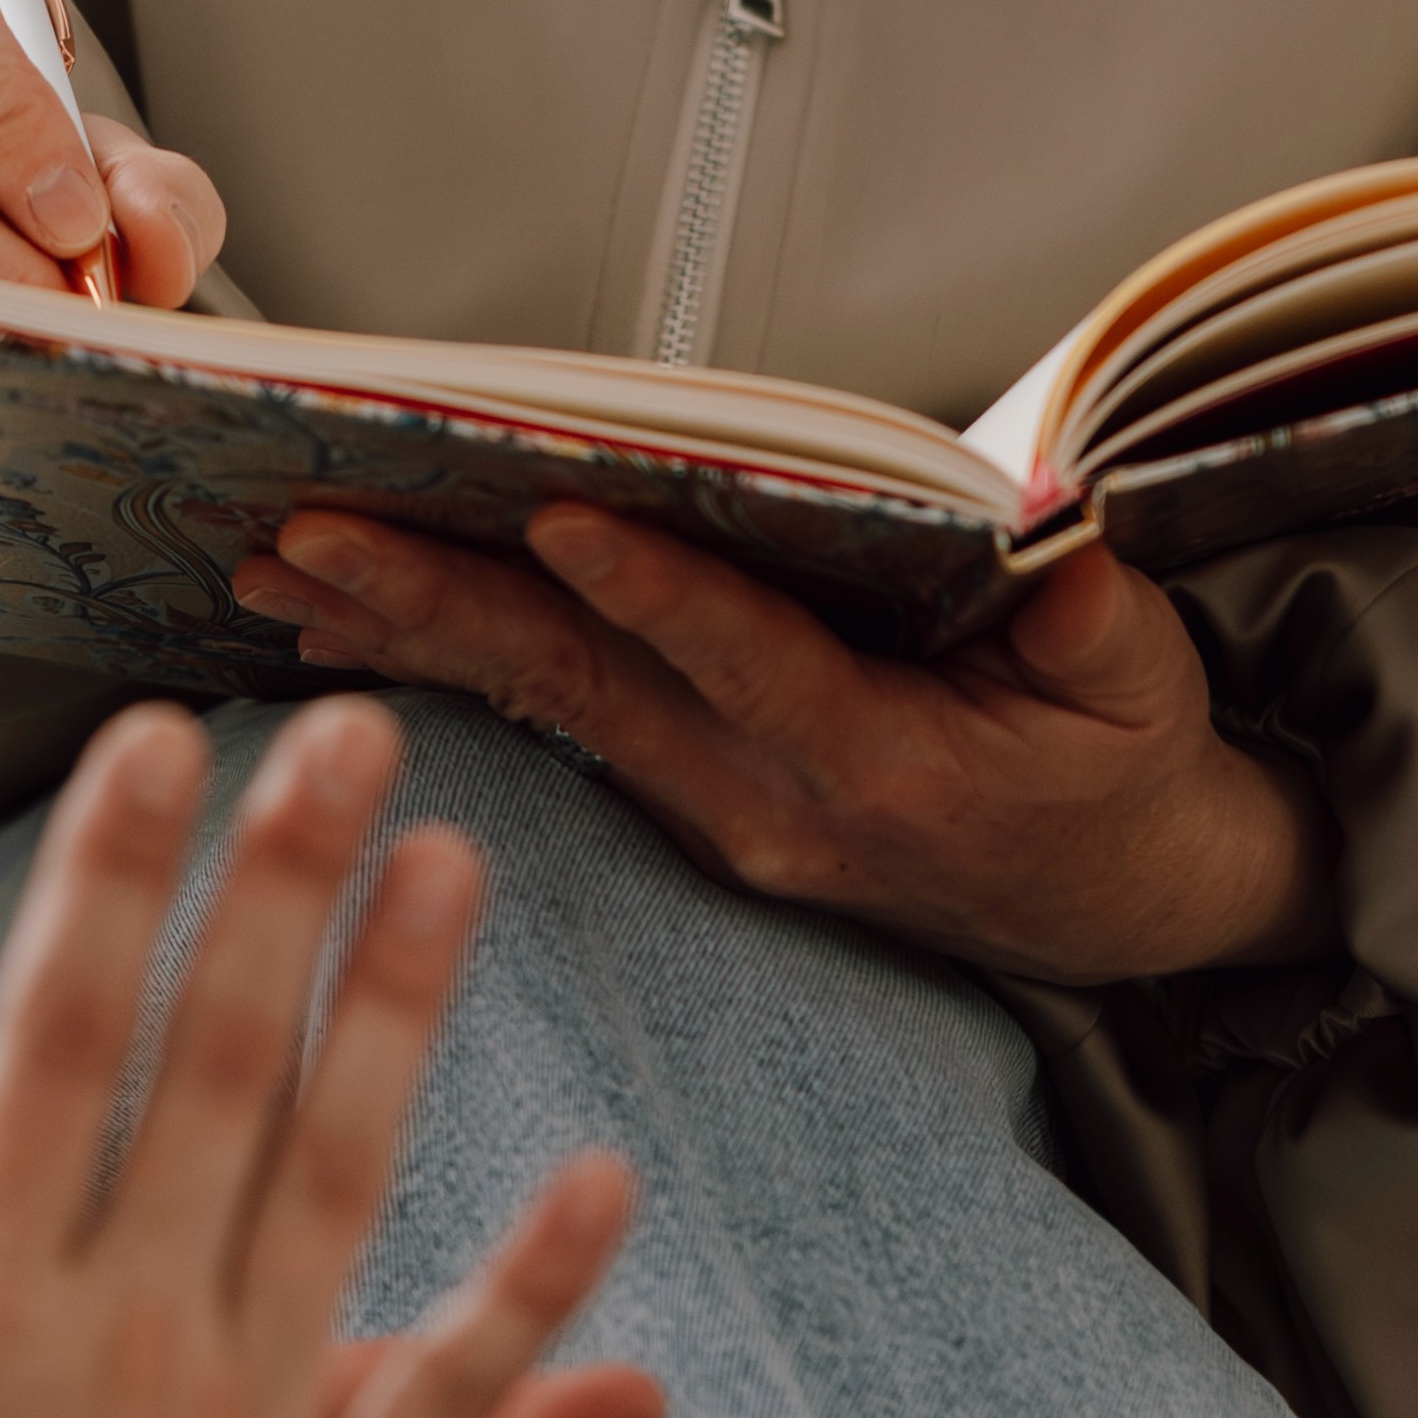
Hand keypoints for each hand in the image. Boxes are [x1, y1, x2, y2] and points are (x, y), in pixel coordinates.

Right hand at [0, 700, 649, 1417]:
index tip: (151, 739)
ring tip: (455, 863)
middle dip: (279, 879)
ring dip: (402, 1007)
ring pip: (339, 1182)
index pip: (53, 1037)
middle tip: (343, 732)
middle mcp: (122, 1353)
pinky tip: (599, 1175)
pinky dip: (529, 1287)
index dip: (109, 877)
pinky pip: (444, 1401)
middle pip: (218, 1066)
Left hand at [229, 505, 1338, 991]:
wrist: (1117, 902)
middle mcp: (767, 802)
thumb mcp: (1144, 689)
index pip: (747, 667)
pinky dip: (449, 658)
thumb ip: (1097, 616)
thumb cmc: (1122, 767)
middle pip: (588, 686)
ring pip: (545, 703)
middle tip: (308, 532)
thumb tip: (1055, 526)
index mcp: (879, 768)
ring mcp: (716, 815)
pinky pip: (555, 719)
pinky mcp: (689, 801)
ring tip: (273, 565)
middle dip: (440, 601)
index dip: (655, 592)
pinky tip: (344, 618)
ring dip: (406, 630)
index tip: (554, 514)